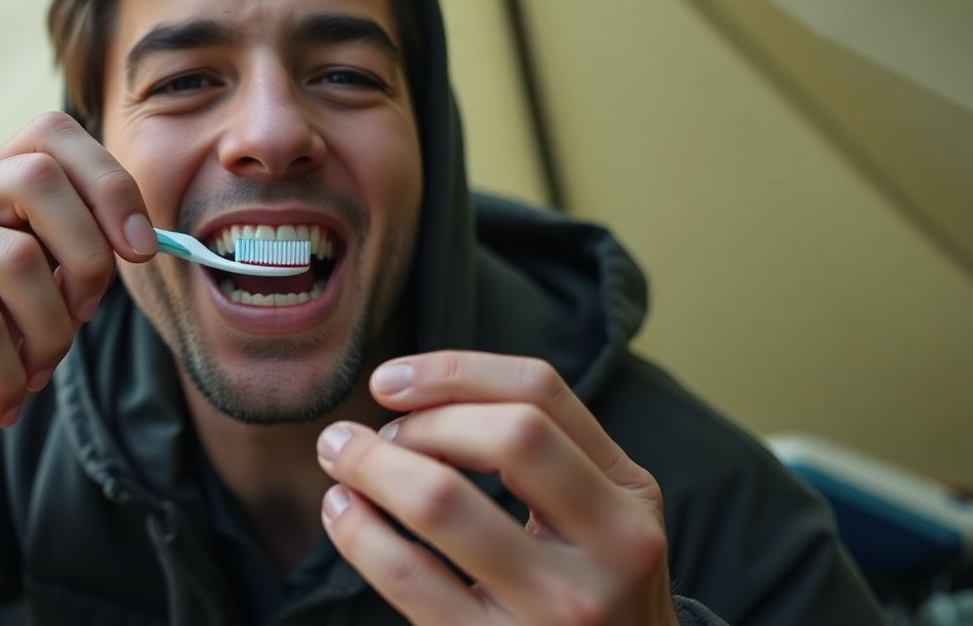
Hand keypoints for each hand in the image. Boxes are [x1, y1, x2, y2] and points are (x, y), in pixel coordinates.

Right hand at [0, 111, 156, 503]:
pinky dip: (9, 375)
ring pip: (18, 258)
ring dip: (50, 333)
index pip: (53, 135)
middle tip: (82, 318)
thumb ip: (72, 264)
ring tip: (36, 372)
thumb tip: (137, 243)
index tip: (141, 250)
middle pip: (40, 180)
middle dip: (87, 258)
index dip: (110, 183)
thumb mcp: (38, 304)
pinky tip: (4, 402)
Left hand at [317, 351, 677, 624]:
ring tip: (342, 461)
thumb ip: (542, 452)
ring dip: (372, 467)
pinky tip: (343, 514)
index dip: (453, 371)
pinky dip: (359, 533)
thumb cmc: (590, 590)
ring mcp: (559, 606)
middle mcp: (612, 546)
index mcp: (630, 493)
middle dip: (420, 422)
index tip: (389, 380)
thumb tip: (418, 396)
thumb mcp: (599, 517)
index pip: (541, 391)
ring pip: (444, 502)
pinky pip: (410, 576)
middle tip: (372, 437)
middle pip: (508, 436)